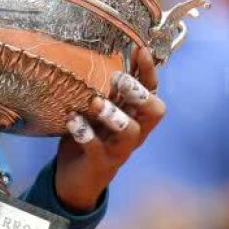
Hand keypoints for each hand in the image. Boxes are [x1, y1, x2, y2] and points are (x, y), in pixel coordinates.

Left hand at [53, 48, 165, 212]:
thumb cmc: (90, 137)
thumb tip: (99, 54)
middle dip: (139, 93)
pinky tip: (73, 120)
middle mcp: (134, 133)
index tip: (139, 49)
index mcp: (135, 116)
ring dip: (114, 114)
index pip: (152, 90)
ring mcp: (119, 150)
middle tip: (118, 78)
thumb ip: (105, 91)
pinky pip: (97, 148)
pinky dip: (85, 133)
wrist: (75, 179)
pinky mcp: (100, 163)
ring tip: (95, 103)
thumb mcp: (99, 111)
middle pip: (154, 112)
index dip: (149, 71)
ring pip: (130, 131)